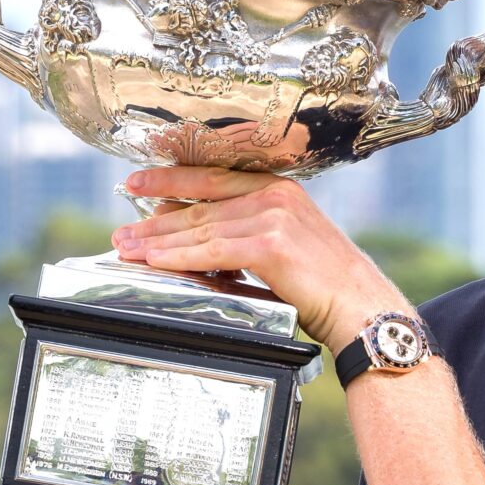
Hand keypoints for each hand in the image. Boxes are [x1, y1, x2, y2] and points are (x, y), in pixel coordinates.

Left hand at [111, 166, 406, 348]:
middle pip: (200, 204)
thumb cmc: (326, 284)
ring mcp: (273, 217)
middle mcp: (275, 195)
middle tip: (122, 230)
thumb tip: (200, 234)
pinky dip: (180, 256)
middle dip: (155, 218)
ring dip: (159, 240)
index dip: (171, 180)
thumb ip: (249, 231)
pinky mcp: (271, 245)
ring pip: (201, 228)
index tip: (138, 184)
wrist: (362, 306)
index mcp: (279, 188)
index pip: (213, 178)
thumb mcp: (287, 244)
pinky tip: (157, 260)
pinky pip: (212, 251)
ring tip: (129, 249)